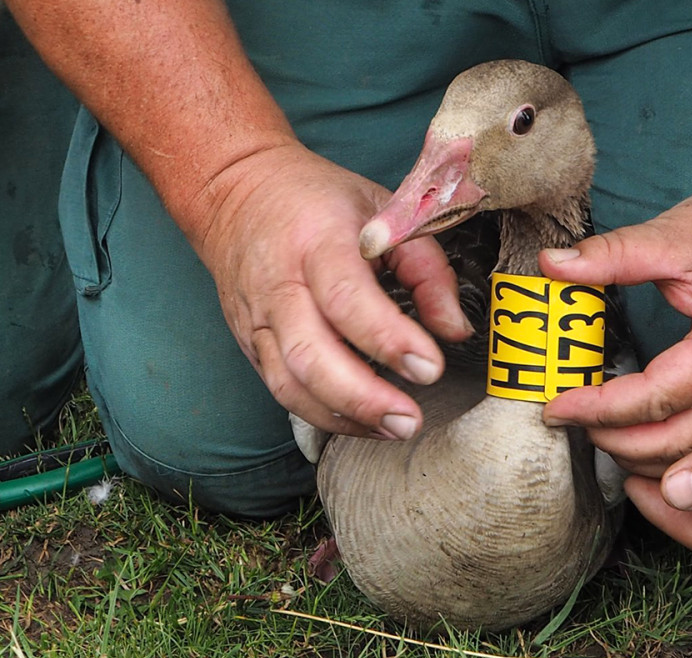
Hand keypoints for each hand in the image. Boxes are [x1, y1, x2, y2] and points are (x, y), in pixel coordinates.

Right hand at [196, 143, 471, 437]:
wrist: (236, 192)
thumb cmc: (319, 201)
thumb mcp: (382, 211)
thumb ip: (426, 268)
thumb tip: (454, 330)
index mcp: (315, 241)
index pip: (347, 297)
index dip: (389, 338)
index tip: (430, 367)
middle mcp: (279, 284)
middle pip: (310, 354)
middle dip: (363, 396)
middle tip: (410, 420)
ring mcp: (257, 318)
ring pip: (289, 383)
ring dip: (344, 417)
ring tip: (393, 429)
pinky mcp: (249, 343)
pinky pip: (281, 390)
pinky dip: (323, 415)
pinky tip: (364, 423)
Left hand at [540, 168, 691, 475]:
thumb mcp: (672, 235)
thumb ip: (610, 255)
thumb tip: (551, 265)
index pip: (655, 399)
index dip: (598, 408)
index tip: (556, 405)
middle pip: (678, 443)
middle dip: (616, 442)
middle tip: (568, 421)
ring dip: (642, 454)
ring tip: (594, 431)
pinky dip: (668, 448)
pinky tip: (633, 434)